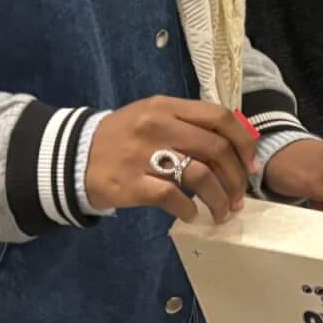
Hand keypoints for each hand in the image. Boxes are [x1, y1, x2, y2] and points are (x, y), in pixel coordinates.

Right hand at [85, 97, 256, 224]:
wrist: (70, 155)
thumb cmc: (121, 138)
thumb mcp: (153, 117)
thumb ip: (188, 124)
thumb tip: (233, 146)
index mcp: (166, 106)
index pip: (220, 117)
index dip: (244, 143)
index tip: (252, 165)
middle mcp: (157, 126)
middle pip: (216, 149)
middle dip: (236, 178)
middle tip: (239, 197)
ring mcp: (142, 155)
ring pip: (200, 175)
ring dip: (219, 199)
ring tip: (222, 212)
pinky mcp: (130, 184)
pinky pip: (172, 197)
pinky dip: (189, 209)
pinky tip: (192, 215)